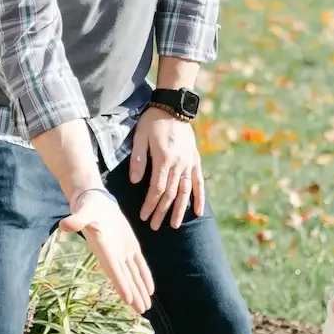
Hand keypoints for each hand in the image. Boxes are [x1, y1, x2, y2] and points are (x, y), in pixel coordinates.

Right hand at [61, 190, 154, 312]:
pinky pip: (139, 264)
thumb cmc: (87, 207)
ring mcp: (123, 252)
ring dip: (140, 290)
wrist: (95, 201)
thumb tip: (64, 225)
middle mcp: (113, 255)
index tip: (128, 299)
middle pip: (125, 278)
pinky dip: (145, 276)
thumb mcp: (82, 212)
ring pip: (134, 275)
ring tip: (146, 307)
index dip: (121, 284)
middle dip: (133, 294)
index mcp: (103, 249)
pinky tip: (150, 290)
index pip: (113, 269)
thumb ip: (76, 220)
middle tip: (141, 311)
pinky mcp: (130, 246)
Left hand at [129, 108, 204, 229]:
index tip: (144, 216)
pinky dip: (199, 197)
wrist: (174, 107)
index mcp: (164, 158)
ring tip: (174, 225)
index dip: (150, 204)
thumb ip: (138, 159)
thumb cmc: (153, 121)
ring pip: (185, 191)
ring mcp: (188, 162)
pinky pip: (198, 181)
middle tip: (154, 226)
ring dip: (180, 210)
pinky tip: (198, 211)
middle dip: (161, 211)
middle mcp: (178, 163)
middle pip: (171, 193)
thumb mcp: (140, 137)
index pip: (157, 188)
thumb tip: (134, 181)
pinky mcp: (194, 160)